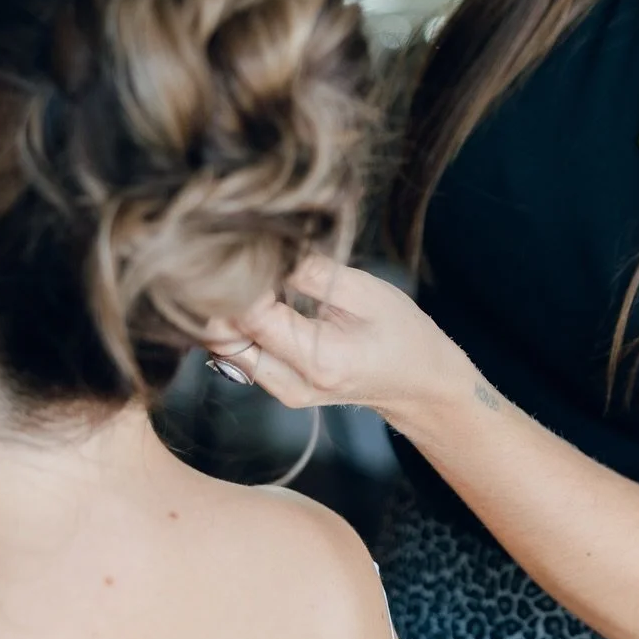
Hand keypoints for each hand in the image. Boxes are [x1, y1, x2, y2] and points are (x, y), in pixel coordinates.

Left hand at [215, 256, 467, 427]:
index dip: (238, 280)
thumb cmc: (402, 334)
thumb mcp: (368, 292)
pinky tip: (255, 297)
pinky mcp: (277, 387)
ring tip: (247, 275)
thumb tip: (270, 250)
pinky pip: (239, 352)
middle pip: (225, 338)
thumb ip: (314, 273)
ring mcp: (283, 392)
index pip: (251, 317)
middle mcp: (293, 384)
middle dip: (220, 296)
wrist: (418, 383)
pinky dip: (239, 323)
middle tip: (234, 257)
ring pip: (225, 347)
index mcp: (320, 360)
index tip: (243, 247)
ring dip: (226, 310)